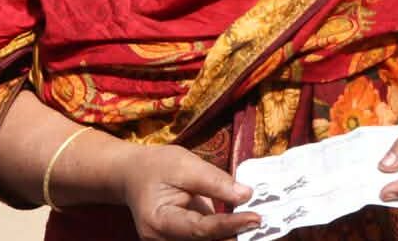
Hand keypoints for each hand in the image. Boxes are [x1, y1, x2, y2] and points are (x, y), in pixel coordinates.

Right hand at [118, 144, 257, 240]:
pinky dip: (226, 233)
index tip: (256, 218)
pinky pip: (206, 239)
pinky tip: (246, 225)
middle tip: (264, 226)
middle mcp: (162, 240)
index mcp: (159, 221)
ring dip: (232, 236)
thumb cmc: (157, 167)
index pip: (200, 229)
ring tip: (258, 225)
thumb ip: (215, 181)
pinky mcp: (182, 239)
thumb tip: (246, 195)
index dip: (230, 225)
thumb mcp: (185, 165)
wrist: (133, 175)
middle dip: (234, 235)